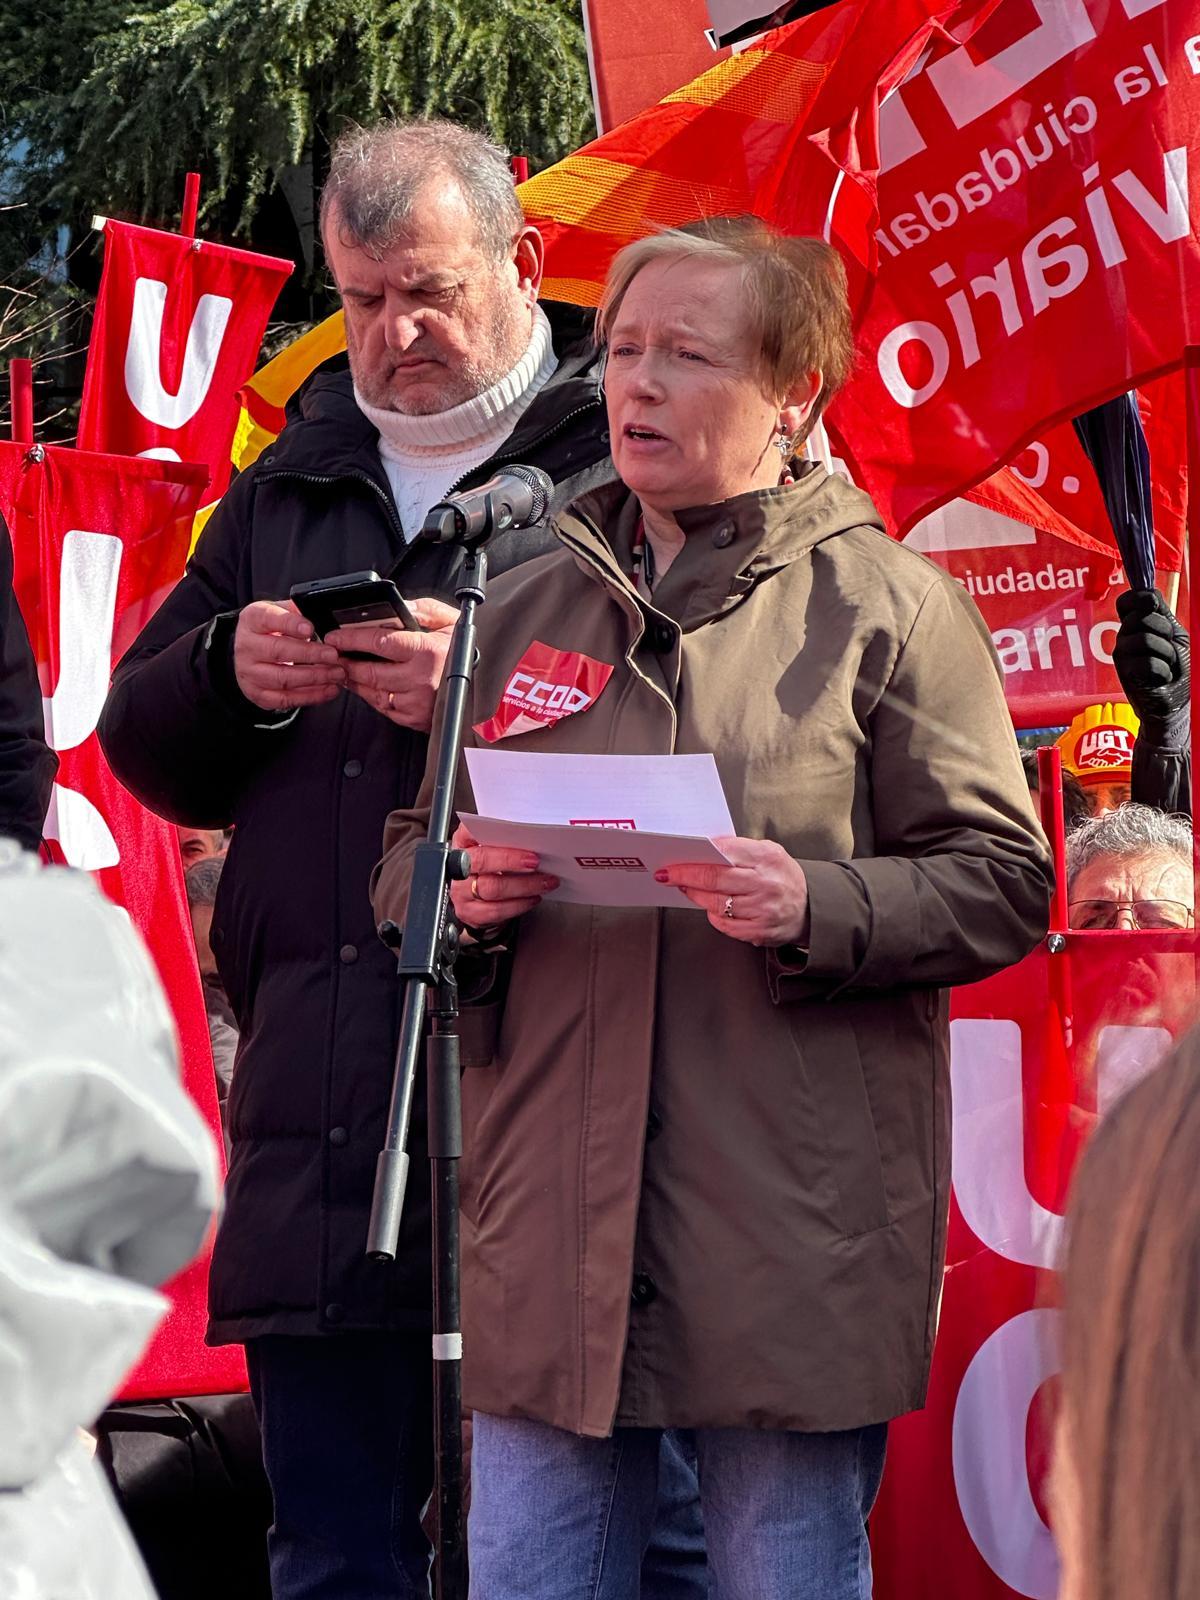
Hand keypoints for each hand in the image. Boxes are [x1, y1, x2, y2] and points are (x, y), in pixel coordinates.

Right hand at [233, 599, 345, 712]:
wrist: (250, 653)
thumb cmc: (271, 630)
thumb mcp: (279, 612)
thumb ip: (297, 611)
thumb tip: (321, 612)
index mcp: (252, 620)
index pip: (269, 619)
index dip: (290, 624)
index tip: (311, 629)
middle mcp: (246, 647)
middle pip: (278, 652)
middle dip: (310, 655)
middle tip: (334, 655)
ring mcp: (249, 673)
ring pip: (283, 678)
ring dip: (315, 677)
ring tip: (337, 673)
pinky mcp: (258, 694)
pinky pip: (285, 699)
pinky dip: (311, 696)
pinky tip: (329, 689)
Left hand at [326, 597, 458, 731]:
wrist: (486, 689)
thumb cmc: (468, 654)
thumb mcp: (450, 621)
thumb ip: (422, 610)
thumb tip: (397, 607)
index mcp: (427, 651)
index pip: (379, 642)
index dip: (351, 639)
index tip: (335, 637)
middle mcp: (420, 679)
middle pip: (369, 671)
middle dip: (345, 662)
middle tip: (333, 654)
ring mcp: (416, 702)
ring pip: (371, 692)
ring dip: (354, 680)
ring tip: (346, 668)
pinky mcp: (414, 718)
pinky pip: (382, 707)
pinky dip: (370, 696)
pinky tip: (367, 685)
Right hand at [447, 823, 558, 929]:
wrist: (474, 899)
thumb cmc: (487, 868)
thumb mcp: (490, 849)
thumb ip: (503, 840)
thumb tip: (531, 836)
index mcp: (462, 844)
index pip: (469, 831)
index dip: (490, 831)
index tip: (515, 831)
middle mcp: (457, 867)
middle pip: (481, 861)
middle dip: (511, 860)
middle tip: (535, 861)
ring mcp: (461, 892)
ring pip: (493, 888)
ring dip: (524, 885)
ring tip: (545, 881)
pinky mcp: (470, 913)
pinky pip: (497, 910)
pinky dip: (519, 904)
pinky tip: (533, 897)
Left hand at [655, 836, 809, 946]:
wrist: (810, 907)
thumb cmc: (783, 877)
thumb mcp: (769, 852)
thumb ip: (738, 850)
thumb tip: (701, 849)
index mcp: (768, 858)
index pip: (722, 855)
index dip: (694, 859)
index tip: (675, 858)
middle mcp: (766, 884)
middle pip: (714, 879)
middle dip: (685, 876)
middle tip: (668, 874)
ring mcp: (762, 910)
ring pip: (715, 903)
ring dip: (694, 895)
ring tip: (686, 888)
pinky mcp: (758, 932)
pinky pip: (724, 924)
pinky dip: (712, 914)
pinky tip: (710, 906)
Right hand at [1113, 588, 1189, 723]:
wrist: (1177, 700)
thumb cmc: (1179, 668)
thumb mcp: (1176, 635)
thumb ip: (1161, 613)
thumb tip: (1149, 591)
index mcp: (1136, 626)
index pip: (1126, 602)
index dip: (1138, 598)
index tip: (1152, 604)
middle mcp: (1125, 638)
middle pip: (1140, 618)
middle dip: (1164, 631)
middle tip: (1168, 649)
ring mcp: (1122, 655)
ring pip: (1144, 639)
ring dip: (1167, 654)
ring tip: (1167, 666)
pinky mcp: (1125, 674)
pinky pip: (1148, 662)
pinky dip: (1164, 672)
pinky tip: (1161, 679)